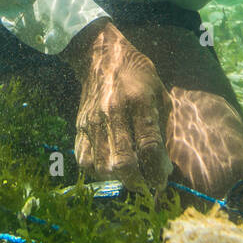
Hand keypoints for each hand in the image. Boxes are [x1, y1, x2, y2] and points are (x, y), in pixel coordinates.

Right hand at [61, 19, 172, 190]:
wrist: (101, 56)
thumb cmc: (138, 76)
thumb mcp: (160, 93)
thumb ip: (162, 127)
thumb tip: (163, 165)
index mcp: (139, 101)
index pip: (149, 146)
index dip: (158, 171)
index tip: (162, 181)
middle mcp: (113, 112)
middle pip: (123, 162)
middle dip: (138, 182)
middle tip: (147, 185)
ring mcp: (93, 120)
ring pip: (102, 166)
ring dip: (118, 179)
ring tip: (130, 176)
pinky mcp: (79, 126)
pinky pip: (84, 160)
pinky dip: (97, 171)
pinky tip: (109, 166)